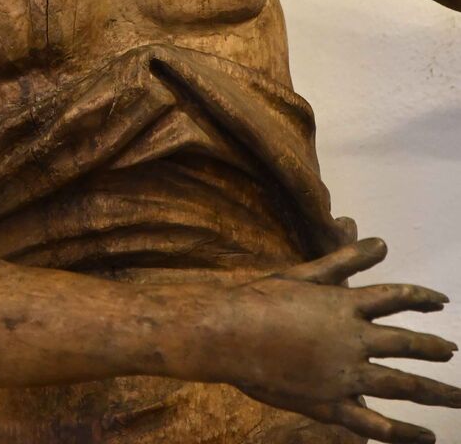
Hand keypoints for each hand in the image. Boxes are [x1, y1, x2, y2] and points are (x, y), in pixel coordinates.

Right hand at [223, 238, 460, 442]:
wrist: (229, 334)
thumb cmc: (262, 298)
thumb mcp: (305, 273)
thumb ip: (345, 259)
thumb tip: (382, 242)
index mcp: (345, 305)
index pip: (396, 297)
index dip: (422, 297)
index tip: (441, 300)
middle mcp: (352, 339)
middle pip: (407, 344)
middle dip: (434, 349)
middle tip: (453, 352)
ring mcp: (344, 374)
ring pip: (402, 385)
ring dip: (435, 392)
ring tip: (458, 396)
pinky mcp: (331, 404)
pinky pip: (374, 423)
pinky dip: (402, 433)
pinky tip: (424, 437)